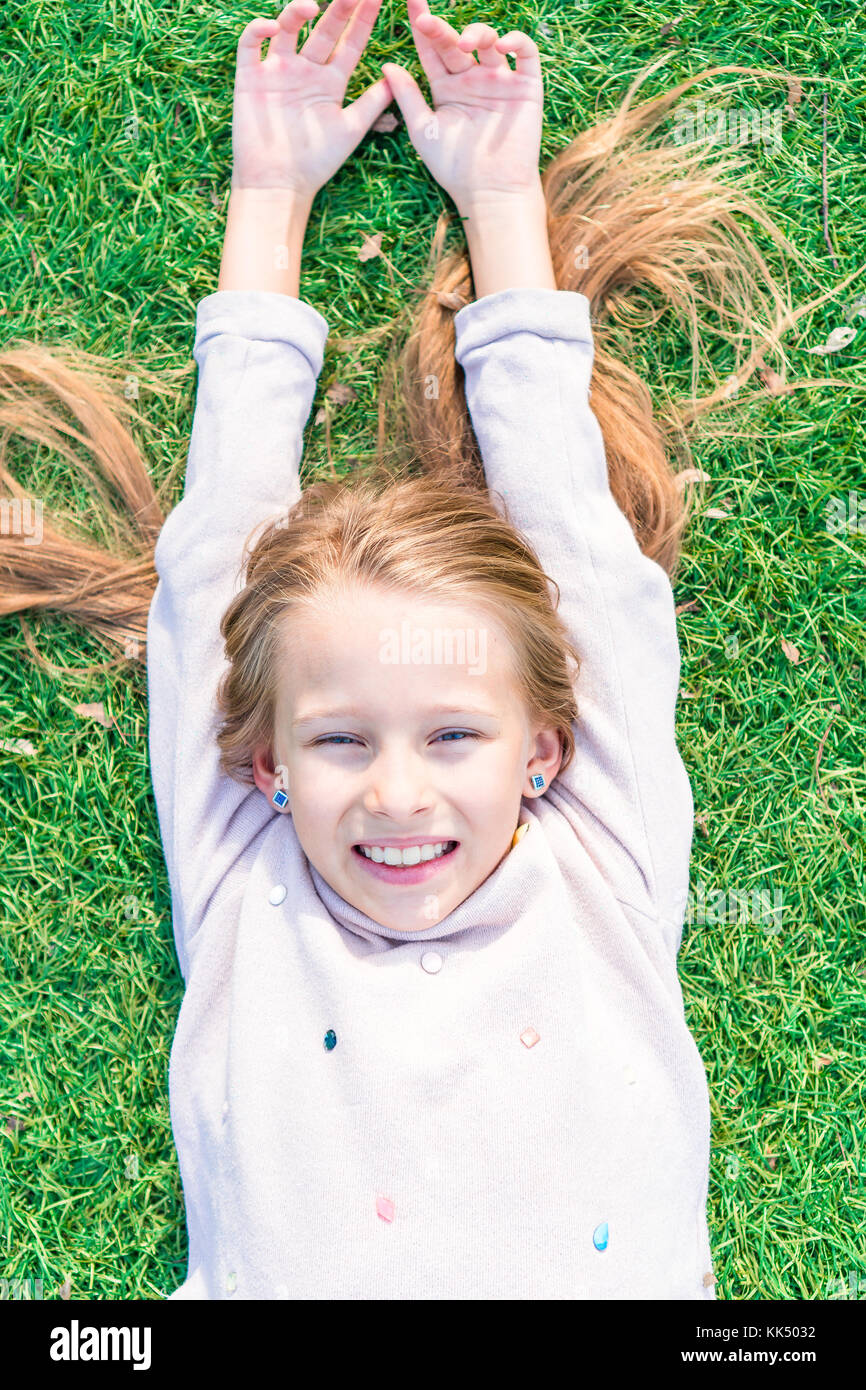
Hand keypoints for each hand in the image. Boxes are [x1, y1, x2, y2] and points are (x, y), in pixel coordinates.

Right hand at [230, 0, 392, 197]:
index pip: (350, 42)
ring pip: (287, 29)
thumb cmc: (316, 163)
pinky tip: (271, 26)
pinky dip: (257, 31)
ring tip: (313, 4)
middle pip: (324, 29)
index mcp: (330, 81)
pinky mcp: (250, 78)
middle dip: (340, 7)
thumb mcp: (350, 130)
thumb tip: (396, 76)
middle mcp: (305, 70)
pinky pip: (250, 45)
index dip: (364, 19)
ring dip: (297, 12)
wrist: (279, 185)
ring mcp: (277, 71)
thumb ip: (372, 103)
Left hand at [380, 0, 544, 210]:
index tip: (410, 4)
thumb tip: (386, 65)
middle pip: (456, 42)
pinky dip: (517, 42)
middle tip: (426, 21)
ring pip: (489, 42)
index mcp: (447, 87)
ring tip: (464, 43)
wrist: (489, 192)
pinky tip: (503, 43)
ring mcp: (500, 81)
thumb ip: (407, 96)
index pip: (432, 49)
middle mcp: (472, 79)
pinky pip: (526, 54)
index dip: (422, 26)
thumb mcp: (423, 129)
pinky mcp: (526, 87)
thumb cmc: (454, 168)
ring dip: (477, 33)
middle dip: (441, 28)